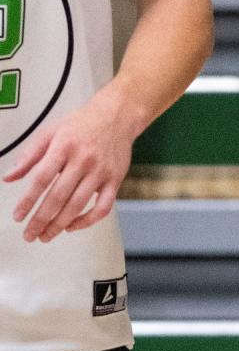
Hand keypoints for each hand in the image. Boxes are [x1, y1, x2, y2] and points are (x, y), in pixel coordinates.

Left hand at [2, 89, 135, 241]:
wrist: (116, 115)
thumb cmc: (81, 124)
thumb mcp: (51, 131)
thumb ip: (29, 155)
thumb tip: (9, 177)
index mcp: (65, 145)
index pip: (42, 178)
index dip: (28, 200)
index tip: (18, 216)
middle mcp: (84, 158)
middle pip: (59, 196)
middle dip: (41, 220)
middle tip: (29, 234)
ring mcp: (101, 170)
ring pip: (78, 205)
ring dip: (59, 225)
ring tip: (45, 235)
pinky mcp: (115, 179)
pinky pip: (102, 207)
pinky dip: (87, 222)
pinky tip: (72, 226)